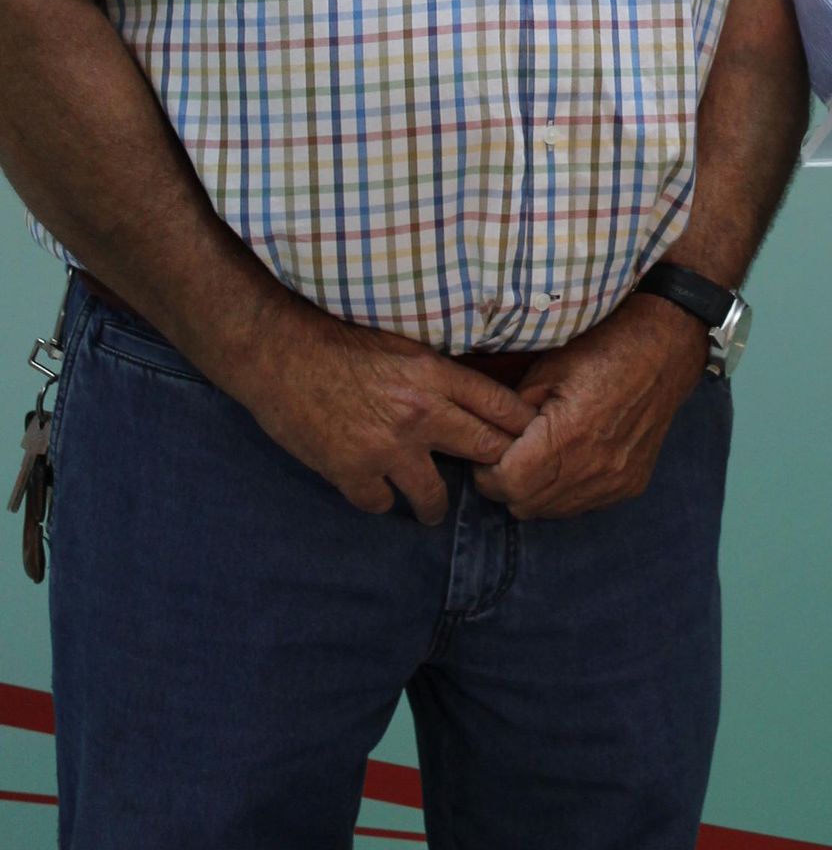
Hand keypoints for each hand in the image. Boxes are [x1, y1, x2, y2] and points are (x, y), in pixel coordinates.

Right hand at [226, 299, 534, 524]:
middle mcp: (420, 412)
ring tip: (431, 508)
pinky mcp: (351, 471)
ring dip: (434, 505)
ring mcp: (386, 447)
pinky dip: (380, 499)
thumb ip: (439, 373)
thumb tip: (475, 397)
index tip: (534, 440)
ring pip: (434, 497)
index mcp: (435, 373)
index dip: (522, 427)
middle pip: (484, 451)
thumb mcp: (403, 344)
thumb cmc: (339, 341)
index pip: (501, 406)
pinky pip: (382, 504)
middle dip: (495, 467)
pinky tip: (375, 489)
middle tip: (500, 480)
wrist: (280, 353)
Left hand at [473, 294, 708, 519]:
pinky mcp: (629, 486)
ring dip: (537, 491)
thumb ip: (512, 412)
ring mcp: (614, 482)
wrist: (663, 351)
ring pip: (552, 512)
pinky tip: (570, 460)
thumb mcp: (546, 369)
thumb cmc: (602, 350)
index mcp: (567, 436)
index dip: (488, 471)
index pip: (507, 484)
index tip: (487, 452)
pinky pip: (582, 505)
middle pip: (525, 505)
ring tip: (538, 457)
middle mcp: (593, 468)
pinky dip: (567, 491)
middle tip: (509, 455)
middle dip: (507, 484)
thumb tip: (488, 439)